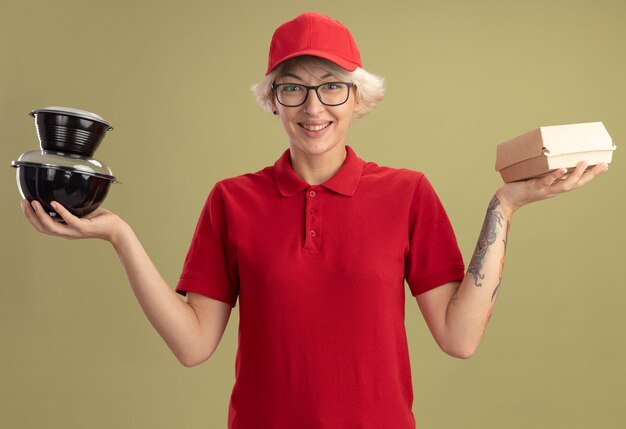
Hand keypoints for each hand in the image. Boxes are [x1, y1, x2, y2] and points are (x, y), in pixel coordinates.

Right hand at [21, 199, 125, 242]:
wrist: (115, 228)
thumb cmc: (100, 220)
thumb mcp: (81, 212)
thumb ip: (70, 206)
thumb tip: (62, 192)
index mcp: (64, 229)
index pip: (42, 226)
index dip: (30, 217)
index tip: (24, 205)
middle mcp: (67, 232)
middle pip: (42, 227)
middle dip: (30, 215)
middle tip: (24, 202)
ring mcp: (74, 231)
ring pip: (51, 226)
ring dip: (40, 214)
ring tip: (34, 202)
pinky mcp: (83, 227)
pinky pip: (69, 220)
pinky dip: (60, 211)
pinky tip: (54, 203)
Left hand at [494, 161, 608, 212]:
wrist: (506, 199)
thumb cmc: (521, 186)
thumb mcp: (537, 177)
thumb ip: (545, 169)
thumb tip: (551, 154)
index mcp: (556, 187)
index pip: (578, 181)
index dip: (591, 174)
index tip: (604, 165)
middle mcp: (553, 190)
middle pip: (577, 184)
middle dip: (591, 175)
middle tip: (604, 165)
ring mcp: (545, 189)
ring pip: (565, 184)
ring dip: (576, 174)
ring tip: (585, 163)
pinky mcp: (534, 188)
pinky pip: (546, 182)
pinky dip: (554, 176)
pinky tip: (561, 169)